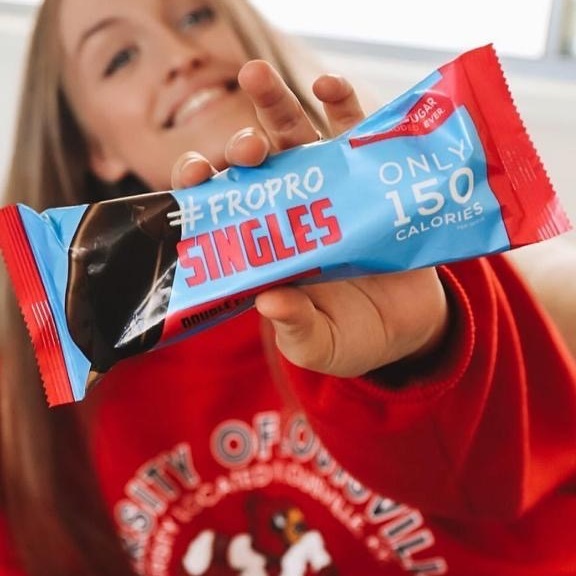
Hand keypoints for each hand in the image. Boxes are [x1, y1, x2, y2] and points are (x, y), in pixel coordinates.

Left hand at [172, 60, 448, 377]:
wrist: (409, 329)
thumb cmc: (353, 339)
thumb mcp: (321, 345)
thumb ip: (296, 328)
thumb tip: (270, 303)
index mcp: (265, 249)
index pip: (220, 210)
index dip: (201, 189)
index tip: (195, 176)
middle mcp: (289, 211)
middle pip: (254, 167)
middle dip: (240, 147)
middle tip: (247, 148)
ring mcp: (327, 190)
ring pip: (292, 136)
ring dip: (274, 105)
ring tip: (257, 76)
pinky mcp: (368, 178)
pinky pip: (353, 132)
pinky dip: (342, 105)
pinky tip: (329, 85)